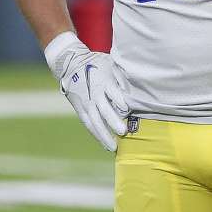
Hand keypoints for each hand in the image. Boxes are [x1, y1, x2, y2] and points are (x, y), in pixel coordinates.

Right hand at [44, 31, 128, 150]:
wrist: (71, 64)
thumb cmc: (97, 63)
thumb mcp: (110, 64)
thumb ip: (122, 76)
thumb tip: (140, 83)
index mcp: (104, 81)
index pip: (112, 92)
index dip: (120, 100)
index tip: (128, 109)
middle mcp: (95, 93)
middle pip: (103, 109)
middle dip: (113, 121)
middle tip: (123, 132)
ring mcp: (86, 103)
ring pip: (95, 121)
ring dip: (104, 135)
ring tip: (114, 147)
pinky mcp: (81, 109)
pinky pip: (89, 124)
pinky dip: (96, 134)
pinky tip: (105, 144)